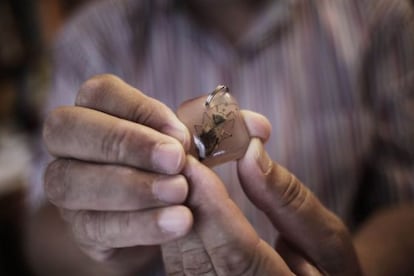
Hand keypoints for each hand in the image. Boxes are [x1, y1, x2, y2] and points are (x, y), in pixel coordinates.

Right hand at [43, 74, 192, 271]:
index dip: (140, 109)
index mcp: (96, 112)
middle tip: (174, 160)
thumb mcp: (186, 147)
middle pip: (66, 128)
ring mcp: (68, 189)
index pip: (99, 93)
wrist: (179, 221)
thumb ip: (182, 139)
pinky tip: (175, 222)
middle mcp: (70, 146)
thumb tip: (178, 140)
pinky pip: (94, 226)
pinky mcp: (80, 230)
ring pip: (69, 181)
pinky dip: (139, 224)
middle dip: (123, 142)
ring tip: (179, 192)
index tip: (180, 135)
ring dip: (131, 187)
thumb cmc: (179, 170)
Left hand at [162, 112, 361, 274]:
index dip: (212, 208)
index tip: (195, 163)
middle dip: (184, 201)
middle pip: (197, 257)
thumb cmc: (328, 270)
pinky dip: (174, 221)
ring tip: (175, 165)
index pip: (236, 256)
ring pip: (180, 258)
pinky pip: (179, 259)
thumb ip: (291, 201)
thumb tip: (251, 154)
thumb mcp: (327, 239)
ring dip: (173, 208)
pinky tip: (178, 190)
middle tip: (176, 154)